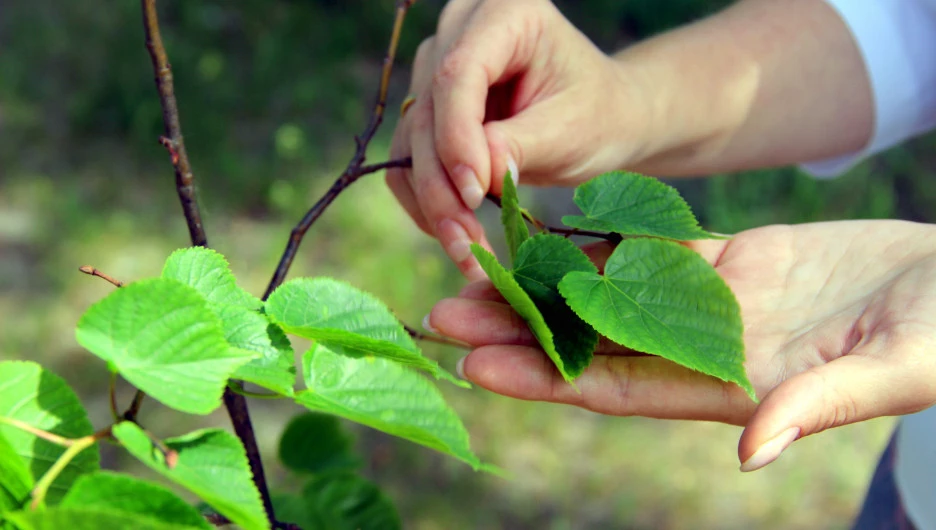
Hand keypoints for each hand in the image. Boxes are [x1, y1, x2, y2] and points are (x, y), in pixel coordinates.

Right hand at [386, 0, 650, 278]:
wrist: (601, 117)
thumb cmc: (599, 114)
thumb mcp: (572, 129)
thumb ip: (522, 146)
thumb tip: (474, 178)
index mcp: (507, 11)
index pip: (458, 73)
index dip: (458, 138)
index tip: (477, 195)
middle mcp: (461, 29)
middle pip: (428, 111)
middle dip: (443, 185)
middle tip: (467, 245)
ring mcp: (437, 64)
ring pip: (412, 141)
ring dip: (433, 202)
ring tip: (467, 252)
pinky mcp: (427, 105)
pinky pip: (408, 159)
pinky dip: (426, 200)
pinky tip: (455, 235)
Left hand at [425, 220, 935, 469]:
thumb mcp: (890, 372)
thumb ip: (817, 408)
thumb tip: (751, 454)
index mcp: (731, 388)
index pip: (617, 390)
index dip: (547, 381)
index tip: (480, 366)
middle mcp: (704, 350)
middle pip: (590, 344)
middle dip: (519, 332)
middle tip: (444, 313)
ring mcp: (712, 303)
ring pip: (607, 294)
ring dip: (543, 283)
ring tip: (476, 265)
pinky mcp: (730, 261)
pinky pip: (648, 250)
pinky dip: (599, 242)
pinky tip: (549, 229)